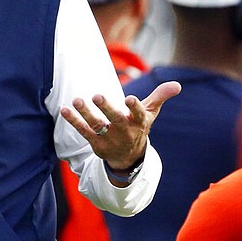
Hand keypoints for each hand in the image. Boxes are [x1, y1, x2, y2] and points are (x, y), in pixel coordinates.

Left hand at [61, 81, 180, 172]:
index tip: (129, 98)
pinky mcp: (96, 144)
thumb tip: (177, 85)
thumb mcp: (150, 113)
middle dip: (107, 108)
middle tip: (97, 96)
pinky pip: (83, 131)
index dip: (134, 107)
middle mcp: (124, 131)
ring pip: (96, 125)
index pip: (138, 114)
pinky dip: (73, 120)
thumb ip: (160, 97)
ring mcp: (109, 138)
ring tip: (77, 100)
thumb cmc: (138, 127)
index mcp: (138, 122)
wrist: (128, 156)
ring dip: (86, 113)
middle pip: (115, 119)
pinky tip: (64, 109)